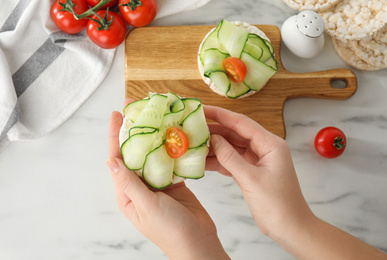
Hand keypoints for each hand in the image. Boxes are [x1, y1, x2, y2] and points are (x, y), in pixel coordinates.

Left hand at [107, 100, 228, 259]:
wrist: (198, 242)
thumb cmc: (170, 230)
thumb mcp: (146, 206)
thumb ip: (130, 183)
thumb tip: (111, 160)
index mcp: (128, 193)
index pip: (118, 159)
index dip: (115, 136)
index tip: (116, 115)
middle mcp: (140, 186)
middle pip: (135, 153)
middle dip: (134, 131)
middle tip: (137, 109)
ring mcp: (158, 183)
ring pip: (153, 154)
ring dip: (154, 136)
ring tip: (156, 116)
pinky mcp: (175, 182)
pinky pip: (170, 161)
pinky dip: (172, 148)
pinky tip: (174, 134)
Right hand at [204, 105, 313, 238]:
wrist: (289, 227)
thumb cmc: (278, 204)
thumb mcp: (251, 179)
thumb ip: (230, 157)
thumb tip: (213, 139)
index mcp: (271, 144)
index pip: (241, 123)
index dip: (220, 114)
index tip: (201, 108)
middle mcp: (264, 148)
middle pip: (235, 132)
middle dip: (214, 129)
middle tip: (192, 126)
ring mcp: (257, 160)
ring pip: (231, 147)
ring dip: (213, 146)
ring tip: (192, 142)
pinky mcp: (251, 171)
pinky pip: (231, 161)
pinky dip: (218, 160)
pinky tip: (202, 160)